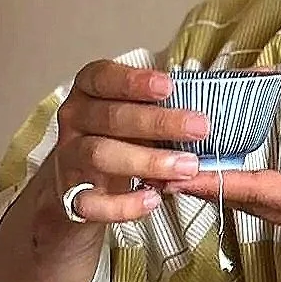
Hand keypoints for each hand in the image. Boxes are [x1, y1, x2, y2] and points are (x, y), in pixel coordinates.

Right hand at [47, 60, 206, 228]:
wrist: (79, 191)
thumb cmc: (118, 143)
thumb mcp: (133, 119)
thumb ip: (161, 110)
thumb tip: (210, 108)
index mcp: (88, 93)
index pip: (102, 78)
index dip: (133, 80)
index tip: (168, 86)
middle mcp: (74, 121)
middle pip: (111, 117)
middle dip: (158, 122)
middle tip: (200, 128)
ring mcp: (70, 159)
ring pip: (101, 155)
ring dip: (147, 161)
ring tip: (187, 167)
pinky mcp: (70, 197)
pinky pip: (91, 202)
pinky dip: (123, 204)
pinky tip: (153, 200)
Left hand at [165, 85, 280, 281]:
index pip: (268, 191)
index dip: (224, 181)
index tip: (184, 176)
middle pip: (257, 205)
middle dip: (214, 189)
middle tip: (172, 173)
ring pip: (271, 212)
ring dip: (236, 195)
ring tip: (204, 179)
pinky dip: (263, 200)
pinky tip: (258, 191)